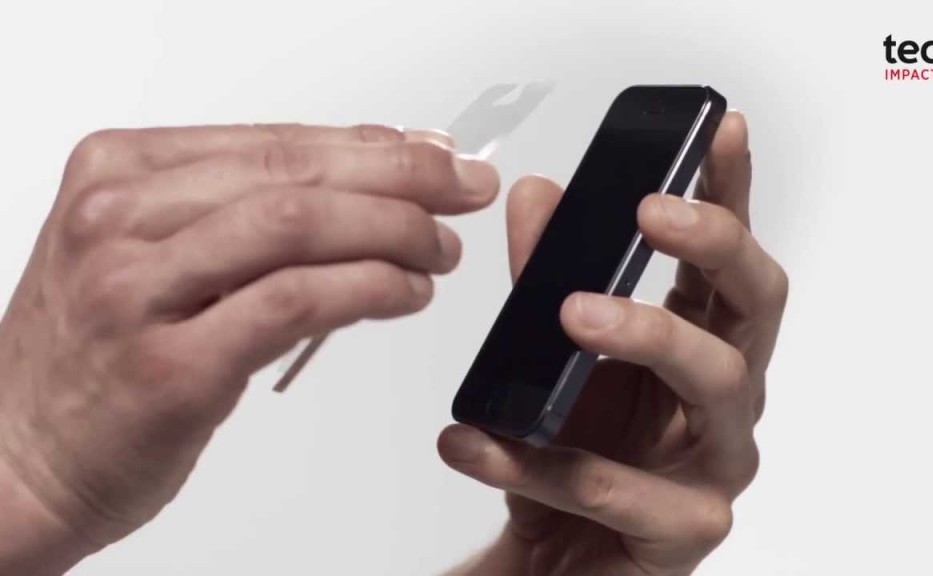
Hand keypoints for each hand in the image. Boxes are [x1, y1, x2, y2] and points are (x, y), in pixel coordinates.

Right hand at [0, 124, 497, 572]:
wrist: (16, 459)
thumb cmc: (91, 358)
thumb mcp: (148, 257)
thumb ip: (240, 214)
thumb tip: (364, 180)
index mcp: (117, 176)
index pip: (272, 140)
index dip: (370, 144)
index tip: (433, 153)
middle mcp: (119, 221)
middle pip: (292, 174)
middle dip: (399, 176)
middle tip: (461, 188)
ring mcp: (137, 292)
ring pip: (297, 227)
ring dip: (392, 230)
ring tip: (439, 248)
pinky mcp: (169, 368)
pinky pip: (294, 303)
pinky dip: (367, 287)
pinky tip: (406, 292)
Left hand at [439, 112, 785, 574]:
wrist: (549, 557)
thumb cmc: (570, 451)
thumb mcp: (548, 354)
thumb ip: (543, 276)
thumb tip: (538, 195)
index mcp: (697, 338)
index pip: (725, 253)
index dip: (730, 188)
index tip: (717, 130)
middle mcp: (721, 392)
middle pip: (755, 302)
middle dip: (713, 243)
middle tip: (652, 211)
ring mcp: (714, 460)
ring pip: (718, 382)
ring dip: (645, 334)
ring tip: (569, 311)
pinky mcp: (686, 527)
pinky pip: (630, 493)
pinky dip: (553, 464)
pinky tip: (488, 445)